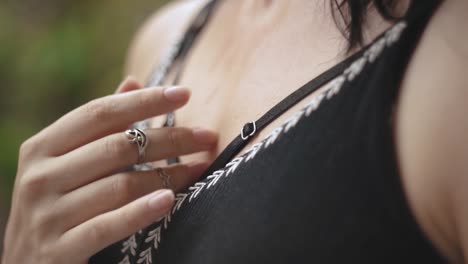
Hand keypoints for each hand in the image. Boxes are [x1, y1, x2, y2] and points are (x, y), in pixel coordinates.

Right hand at [1, 77, 216, 263]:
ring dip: (169, 174)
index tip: (184, 93)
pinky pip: (108, 226)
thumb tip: (133, 82)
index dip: (144, 101)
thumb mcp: (66, 161)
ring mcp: (47, 214)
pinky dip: (142, 211)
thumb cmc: (57, 203)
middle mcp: (40, 176)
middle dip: (171, 138)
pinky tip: (170, 200)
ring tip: (200, 167)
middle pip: (118, 146)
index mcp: (42, 147)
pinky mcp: (59, 249)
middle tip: (207, 136)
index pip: (100, 113)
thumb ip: (99, 124)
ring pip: (121, 185)